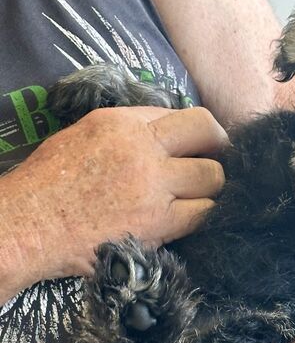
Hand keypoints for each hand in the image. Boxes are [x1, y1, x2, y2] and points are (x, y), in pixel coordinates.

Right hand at [0, 106, 225, 301]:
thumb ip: (131, 129)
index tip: (209, 145)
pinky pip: (203, 214)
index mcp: (123, 122)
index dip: (207, 132)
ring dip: (211, 188)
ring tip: (198, 195)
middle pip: (210, 137)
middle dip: (219, 152)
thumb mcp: (86, 135)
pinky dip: (203, 215)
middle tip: (213, 166)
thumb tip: (170, 134)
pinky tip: (190, 217)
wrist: (28, 226)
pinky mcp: (158, 223)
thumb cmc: (50, 183)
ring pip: (214, 179)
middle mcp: (143, 148)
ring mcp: (154, 186)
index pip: (189, 115)